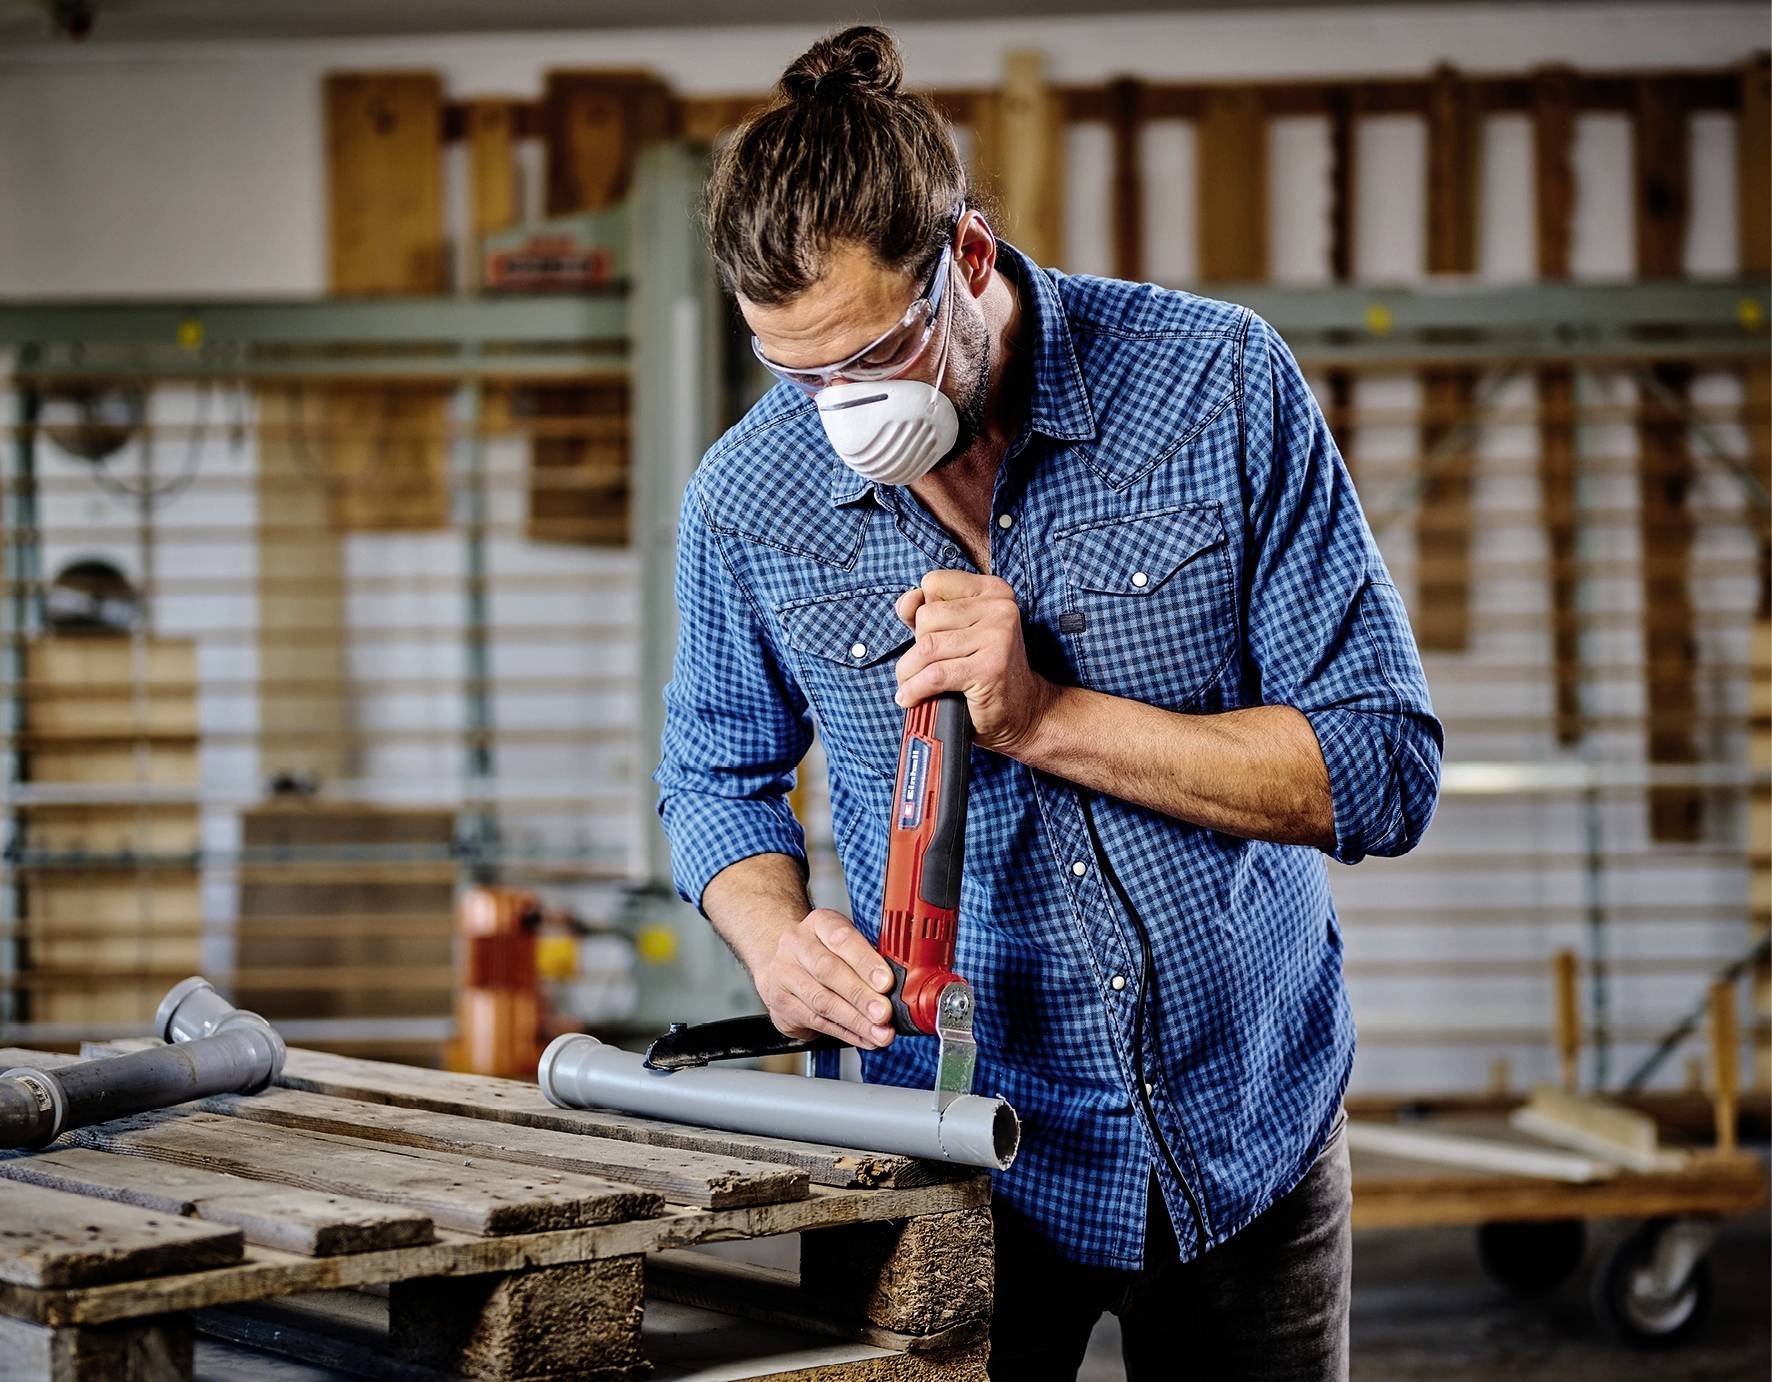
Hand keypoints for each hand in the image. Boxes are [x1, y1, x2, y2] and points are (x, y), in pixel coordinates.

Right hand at [750, 908, 895, 1049]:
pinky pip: (817, 1021)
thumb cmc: (824, 950)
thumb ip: (868, 958)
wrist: (784, 961)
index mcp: (819, 923)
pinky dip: (845, 1033)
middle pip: (828, 971)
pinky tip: (864, 1038)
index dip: (865, 962)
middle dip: (861, 996)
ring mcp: (784, 974)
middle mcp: (796, 945)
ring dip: (856, 1021)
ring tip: (880, 1033)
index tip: (886, 982)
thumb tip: (898, 987)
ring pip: (822, 1002)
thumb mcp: (845, 941)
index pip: (842, 939)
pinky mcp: (780, 1004)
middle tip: (884, 1013)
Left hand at [894, 570, 1056, 757]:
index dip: (922, 610)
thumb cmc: (982, 669)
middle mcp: (1000, 608)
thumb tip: (907, 601)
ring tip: (910, 684)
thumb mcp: (956, 632)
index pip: (933, 583)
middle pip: (927, 616)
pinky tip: (910, 698)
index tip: (930, 635)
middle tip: (927, 666)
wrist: (1021, 710)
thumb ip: (927, 611)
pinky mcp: (990, 669)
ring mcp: (998, 637)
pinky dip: (914, 689)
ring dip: (909, 671)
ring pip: (926, 646)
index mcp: (993, 590)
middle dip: (917, 645)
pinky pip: (934, 675)